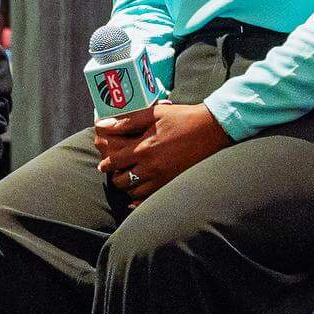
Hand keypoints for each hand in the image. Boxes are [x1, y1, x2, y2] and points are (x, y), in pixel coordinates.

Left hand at [95, 102, 230, 203]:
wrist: (211, 129)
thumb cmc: (182, 118)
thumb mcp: (153, 114)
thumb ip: (126, 121)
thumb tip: (103, 125)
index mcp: (143, 149)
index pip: (114, 162)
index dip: (106, 163)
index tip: (104, 164)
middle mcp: (151, 167)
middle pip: (121, 181)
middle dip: (116, 176)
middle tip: (117, 171)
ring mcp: (162, 179)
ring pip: (134, 193)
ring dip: (128, 186)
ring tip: (130, 178)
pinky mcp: (172, 184)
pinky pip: (150, 200)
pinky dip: (140, 199)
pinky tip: (138, 193)